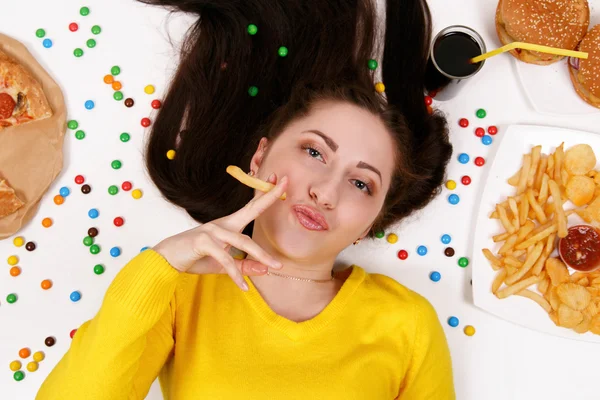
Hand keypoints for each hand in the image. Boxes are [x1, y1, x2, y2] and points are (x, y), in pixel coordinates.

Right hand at [153, 173, 286, 290]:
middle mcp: (223, 224)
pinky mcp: (203, 242)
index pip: (251, 207)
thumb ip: (243, 266)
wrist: (165, 260)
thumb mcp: (223, 265)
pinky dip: (235, 274)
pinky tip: (243, 286)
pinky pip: (225, 259)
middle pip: (251, 210)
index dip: (266, 194)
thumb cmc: (194, 258)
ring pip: (243, 241)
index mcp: (228, 225)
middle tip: (286, 186)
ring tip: (276, 266)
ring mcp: (212, 231)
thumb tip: (266, 270)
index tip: (281, 180)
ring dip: (261, 255)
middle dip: (269, 198)